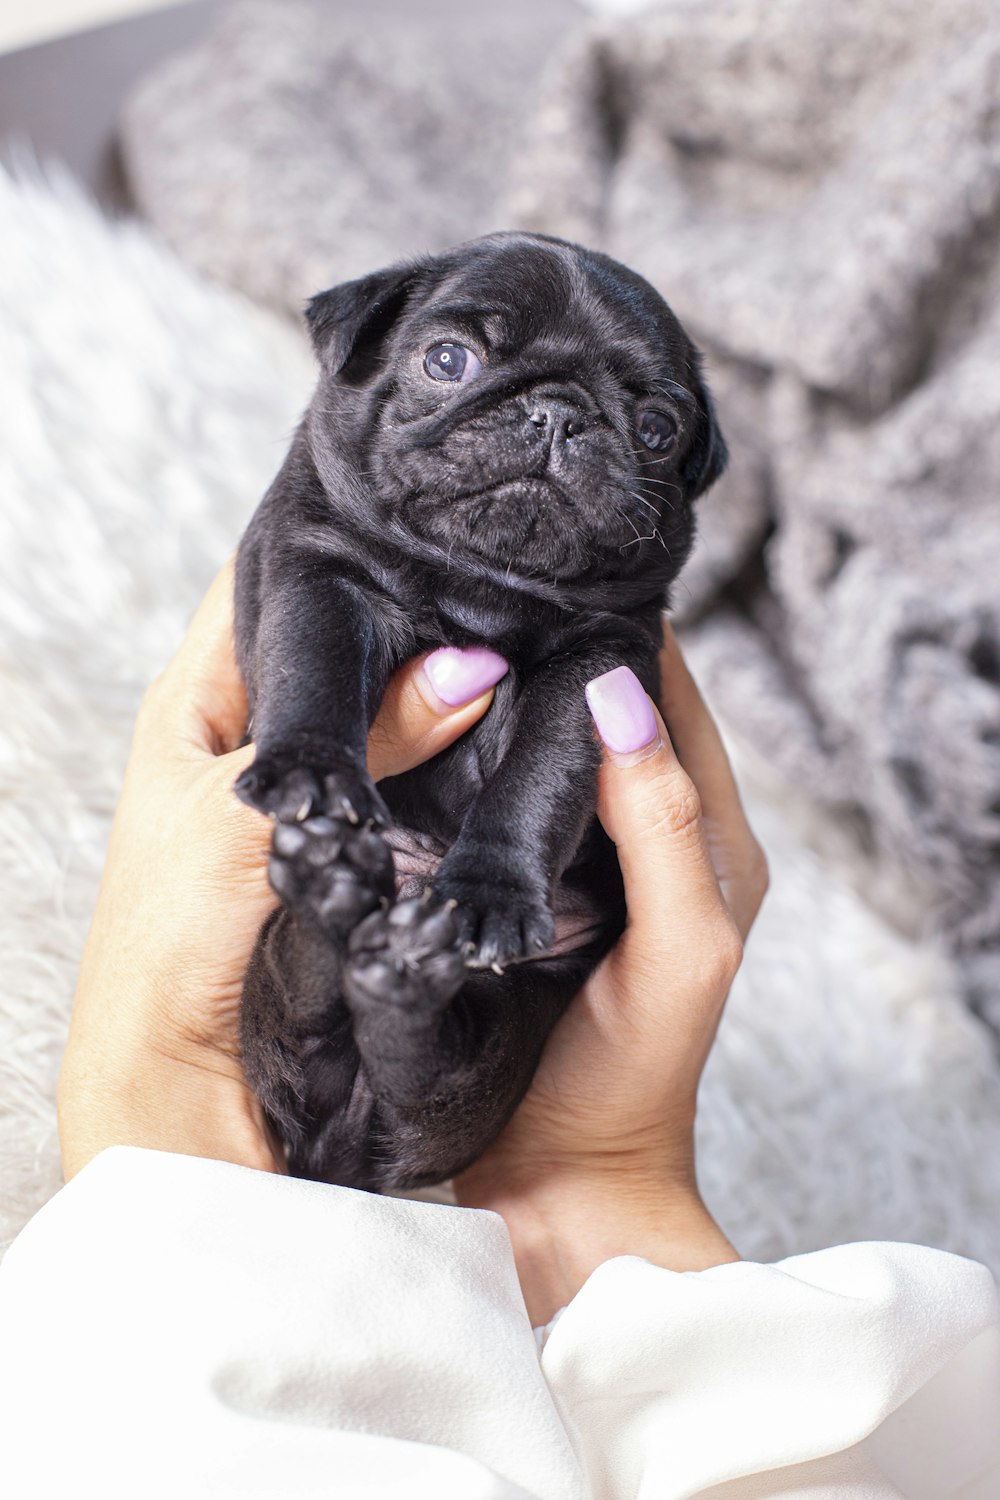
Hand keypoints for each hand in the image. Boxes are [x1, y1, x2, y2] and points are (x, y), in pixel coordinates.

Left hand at [58, 560, 504, 1179]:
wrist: (177, 1069)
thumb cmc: (168, 939)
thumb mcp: (248, 818)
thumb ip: (360, 743)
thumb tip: (468, 670)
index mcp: (197, 701)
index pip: (259, 584)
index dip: (320, 536)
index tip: (405, 506)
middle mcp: (250, 732)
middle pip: (333, 642)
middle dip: (402, 610)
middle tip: (486, 575)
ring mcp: (301, 790)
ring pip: (378, 710)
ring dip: (432, 687)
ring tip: (512, 642)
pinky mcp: (344, 844)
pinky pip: (402, 777)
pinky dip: (444, 756)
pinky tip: (496, 739)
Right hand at [454, 628, 767, 1324]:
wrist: (559, 1182)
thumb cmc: (635, 1074)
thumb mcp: (680, 946)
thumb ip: (663, 821)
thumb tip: (619, 688)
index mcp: (705, 836)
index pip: (674, 697)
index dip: (628, 631)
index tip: (564, 571)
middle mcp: (642, 836)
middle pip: (609, 710)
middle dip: (560, 650)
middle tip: (489, 587)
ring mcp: (575, 862)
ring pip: (547, 749)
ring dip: (509, 699)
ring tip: (449, 634)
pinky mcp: (519, 890)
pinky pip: (500, 801)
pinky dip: (473, 757)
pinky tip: (423, 726)